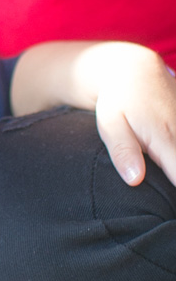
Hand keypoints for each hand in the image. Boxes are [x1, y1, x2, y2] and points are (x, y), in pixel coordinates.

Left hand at [12, 40, 175, 186]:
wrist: (134, 69)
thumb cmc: (118, 100)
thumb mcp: (110, 124)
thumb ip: (122, 151)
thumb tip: (134, 181)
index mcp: (165, 139)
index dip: (175, 200)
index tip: (167, 212)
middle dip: (175, 184)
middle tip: (162, 195)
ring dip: (175, 165)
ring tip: (163, 177)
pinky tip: (167, 157)